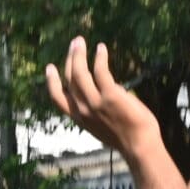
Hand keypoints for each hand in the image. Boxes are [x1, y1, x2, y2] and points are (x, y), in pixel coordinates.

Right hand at [45, 38, 161, 155]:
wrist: (139, 147)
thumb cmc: (127, 137)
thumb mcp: (103, 126)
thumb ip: (96, 111)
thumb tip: (102, 94)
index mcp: (80, 118)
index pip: (58, 99)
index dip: (51, 82)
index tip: (49, 68)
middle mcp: (83, 110)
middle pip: (69, 79)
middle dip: (70, 59)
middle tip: (73, 45)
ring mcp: (95, 102)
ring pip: (79, 72)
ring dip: (78, 54)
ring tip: (80, 41)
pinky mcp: (110, 96)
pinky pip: (100, 71)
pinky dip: (100, 57)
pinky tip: (101, 48)